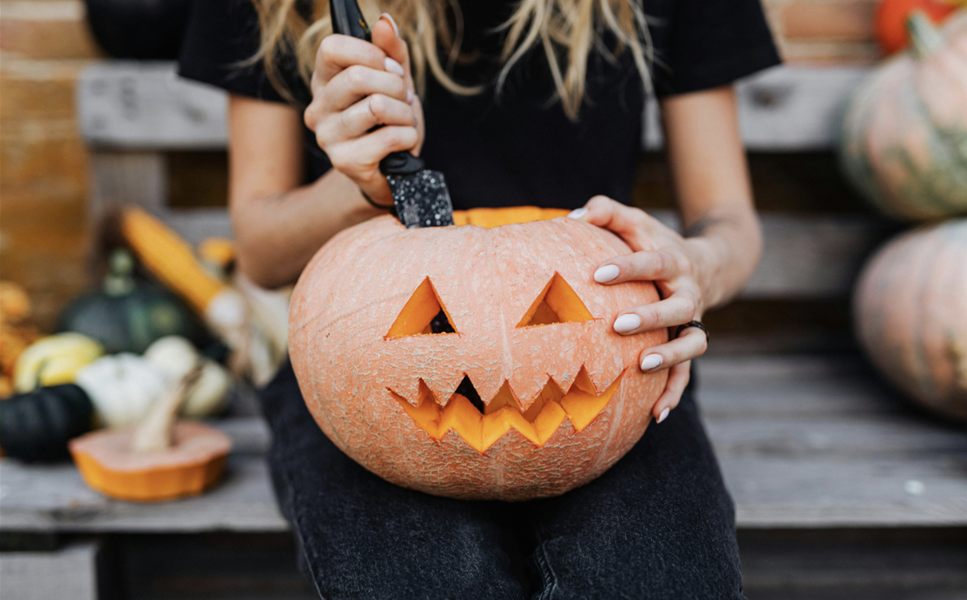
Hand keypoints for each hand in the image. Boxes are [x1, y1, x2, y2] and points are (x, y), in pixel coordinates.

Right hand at [304, 14, 423, 204]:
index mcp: (324, 82)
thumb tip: (384, 23)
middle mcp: (318, 109)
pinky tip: (403, 142)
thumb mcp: (396, 81)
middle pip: (357, 77)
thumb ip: (392, 51)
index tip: (391, 67)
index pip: (331, 48)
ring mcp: (328, 137)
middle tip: (404, 98)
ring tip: (404, 120)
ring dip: (405, 113)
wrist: (395, 170)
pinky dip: (408, 136)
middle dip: (396, 85)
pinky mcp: (345, 162)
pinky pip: (390, 136)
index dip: (370, 53)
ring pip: (377, 107)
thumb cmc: (391, 121)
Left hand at [570, 196, 708, 423]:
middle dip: (651, 317)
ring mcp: (693, 322)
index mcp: (675, 261)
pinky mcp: (690, 345)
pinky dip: (674, 394)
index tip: (597, 273)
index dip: (628, 268)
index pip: (654, 262)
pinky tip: (655, 415)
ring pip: (691, 344)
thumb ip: (607, 212)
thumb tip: (574, 215)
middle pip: (678, 307)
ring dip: (670, 358)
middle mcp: (689, 293)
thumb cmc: (655, 242)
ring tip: (641, 367)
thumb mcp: (636, 221)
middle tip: (618, 325)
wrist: (709, 264)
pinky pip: (687, 375)